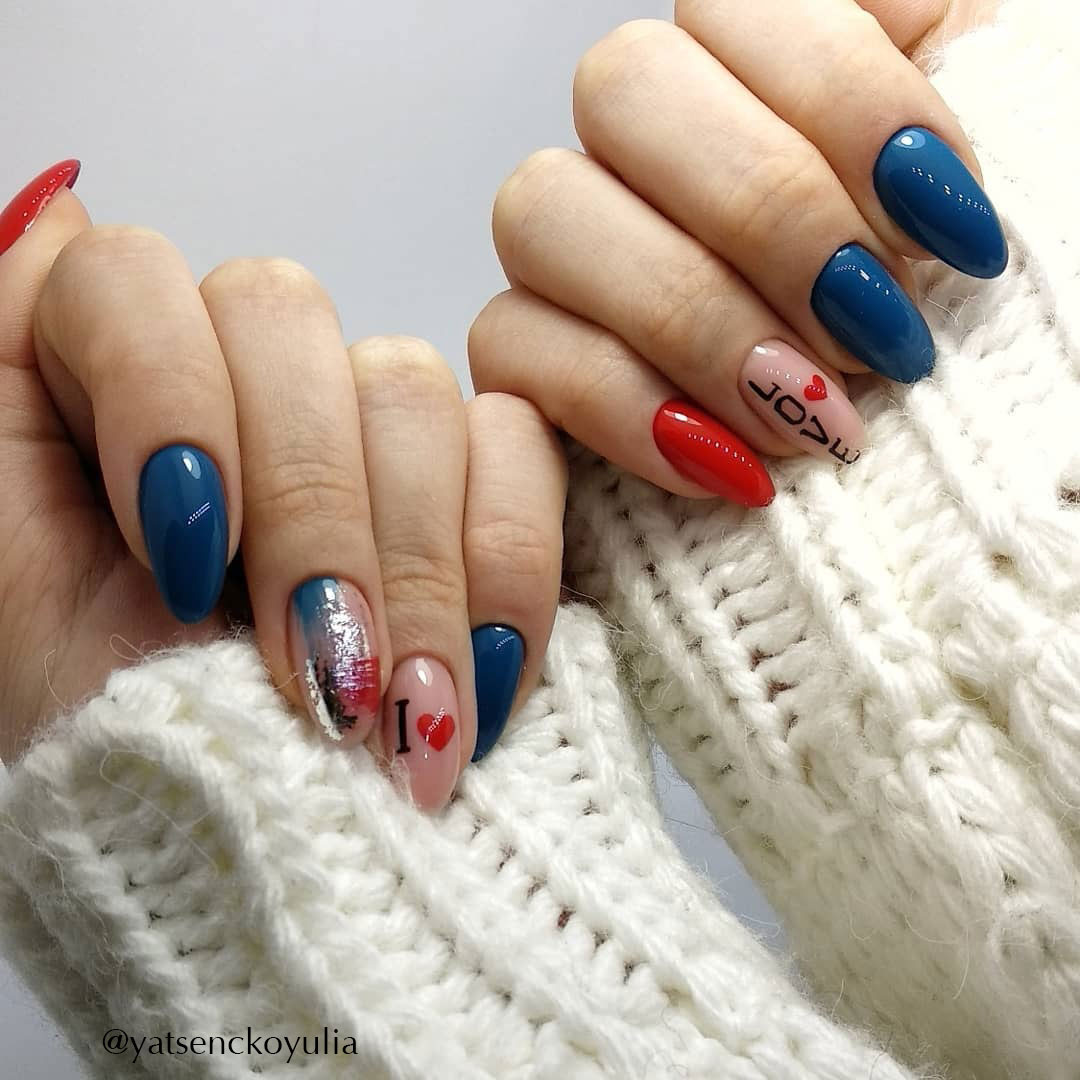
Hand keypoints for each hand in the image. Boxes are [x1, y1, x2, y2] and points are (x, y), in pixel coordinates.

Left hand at [0, 162, 565, 809]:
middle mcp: (229, 378)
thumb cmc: (70, 716)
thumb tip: (57, 202)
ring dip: (411, 568)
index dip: (172, 408)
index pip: (133, 280)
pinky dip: (511, 563)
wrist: (194, 833)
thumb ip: (3, 397)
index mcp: (90, 371)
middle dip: (311, 519)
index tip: (185, 574)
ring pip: (411, 391)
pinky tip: (482, 675)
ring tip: (403, 720)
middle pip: (292, 326)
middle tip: (322, 684)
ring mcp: (352, 428)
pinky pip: (519, 451)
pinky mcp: (461, 487)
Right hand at [470, 0, 1005, 504]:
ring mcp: (561, 247)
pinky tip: (726, 465)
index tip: (948, 234)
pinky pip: (508, 349)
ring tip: (806, 418)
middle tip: (874, 333)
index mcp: (745, 68)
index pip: (738, 6)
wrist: (893, 447)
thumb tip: (911, 91)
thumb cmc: (924, 321)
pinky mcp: (520, 354)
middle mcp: (633, 142)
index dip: (846, 108)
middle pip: (622, 88)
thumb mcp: (957, 195)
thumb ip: (936, 96)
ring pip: (540, 211)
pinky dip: (624, 411)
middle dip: (768, 217)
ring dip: (692, 322)